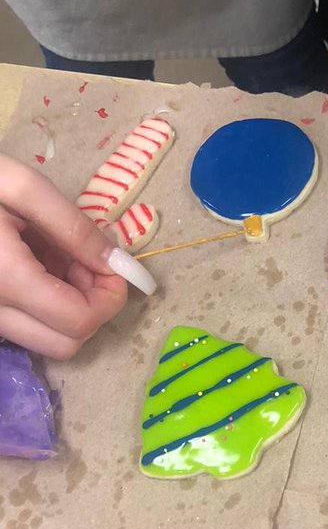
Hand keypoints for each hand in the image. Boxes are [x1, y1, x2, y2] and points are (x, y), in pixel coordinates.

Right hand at [0, 158, 128, 358]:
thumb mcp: (19, 185)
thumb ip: (72, 226)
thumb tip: (116, 262)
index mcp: (4, 278)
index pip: (80, 321)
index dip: (111, 297)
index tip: (113, 263)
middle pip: (66, 343)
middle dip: (93, 306)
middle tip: (87, 260)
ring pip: (45, 339)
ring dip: (69, 305)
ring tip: (58, 253)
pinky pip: (22, 325)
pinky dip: (44, 303)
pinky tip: (35, 259)